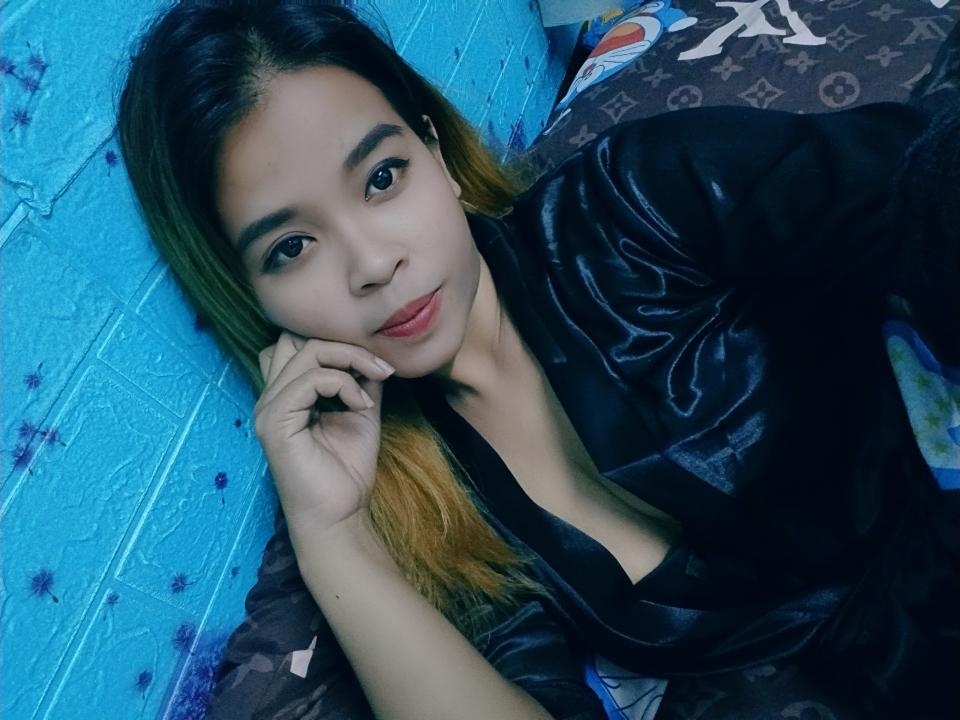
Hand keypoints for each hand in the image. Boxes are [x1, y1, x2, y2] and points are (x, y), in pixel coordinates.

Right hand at [254, 332, 394, 532]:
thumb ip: (361, 379)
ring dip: (350, 360)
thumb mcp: (361, 411)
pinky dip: (343, 384)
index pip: (297, 342)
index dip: (337, 341)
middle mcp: (271, 396)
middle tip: (380, 367)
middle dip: (344, 344)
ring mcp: (268, 408)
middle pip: (297, 338)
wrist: (341, 513)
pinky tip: (361, 404)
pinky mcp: (275, 423)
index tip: (377, 363)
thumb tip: (372, 352)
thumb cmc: (347, 468)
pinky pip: (309, 380)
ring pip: (306, 352)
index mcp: (286, 393)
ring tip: (375, 382)